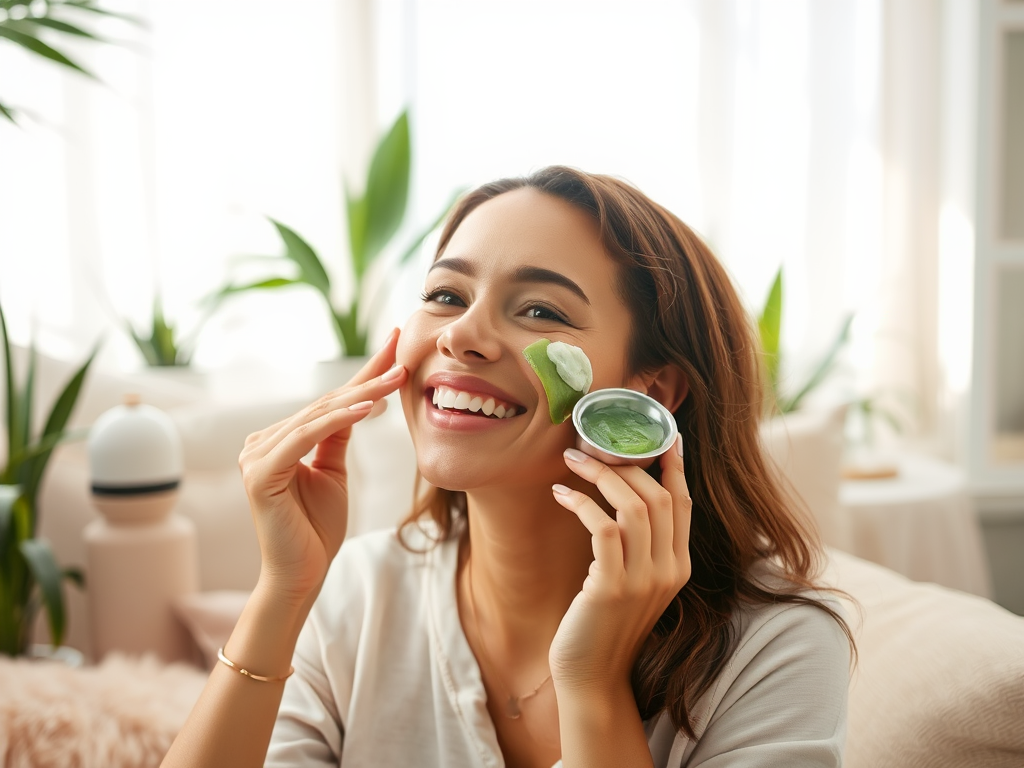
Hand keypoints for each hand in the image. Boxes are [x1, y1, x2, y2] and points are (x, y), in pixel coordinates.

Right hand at [238, 328, 407, 603]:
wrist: (302, 574)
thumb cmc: (316, 528)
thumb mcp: (332, 471)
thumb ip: (336, 436)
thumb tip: (358, 401)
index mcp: (278, 440)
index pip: (328, 402)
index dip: (362, 374)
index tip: (393, 346)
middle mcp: (261, 442)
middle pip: (325, 403)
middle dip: (367, 376)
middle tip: (400, 349)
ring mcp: (255, 456)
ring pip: (319, 416)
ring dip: (361, 394)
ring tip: (396, 377)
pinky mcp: (260, 473)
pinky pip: (306, 438)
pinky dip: (338, 421)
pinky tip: (368, 408)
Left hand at [548, 435, 691, 691]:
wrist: (591, 677)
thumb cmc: (602, 624)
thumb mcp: (631, 582)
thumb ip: (637, 547)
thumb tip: (621, 500)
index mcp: (679, 567)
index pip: (683, 505)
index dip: (674, 467)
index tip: (664, 434)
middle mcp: (669, 571)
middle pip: (659, 498)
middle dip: (625, 464)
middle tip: (590, 447)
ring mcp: (643, 581)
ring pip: (633, 507)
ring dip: (600, 477)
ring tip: (571, 462)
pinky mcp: (612, 588)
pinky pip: (603, 529)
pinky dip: (581, 505)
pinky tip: (561, 495)